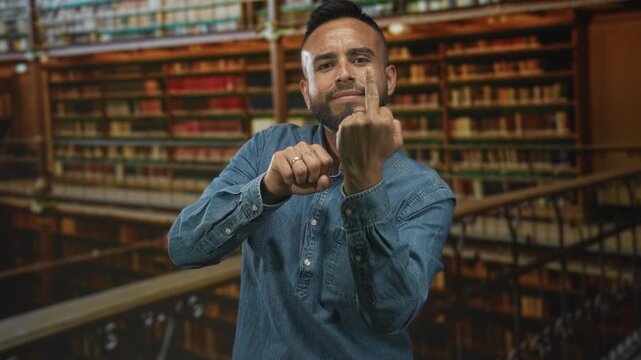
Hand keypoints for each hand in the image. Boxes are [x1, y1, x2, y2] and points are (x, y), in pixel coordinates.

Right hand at [261, 142, 333, 203]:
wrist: (282, 184)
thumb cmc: (302, 181)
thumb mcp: (316, 185)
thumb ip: (324, 184)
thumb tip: (325, 179)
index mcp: (316, 149)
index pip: (327, 161)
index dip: (323, 174)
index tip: (316, 177)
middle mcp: (304, 146)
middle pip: (315, 165)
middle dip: (311, 179)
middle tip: (306, 179)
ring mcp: (290, 149)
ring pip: (301, 170)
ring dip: (299, 180)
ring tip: (297, 178)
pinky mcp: (278, 156)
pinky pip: (288, 174)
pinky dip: (289, 181)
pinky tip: (288, 178)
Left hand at [337, 69, 402, 194]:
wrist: (361, 169)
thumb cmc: (380, 156)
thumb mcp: (396, 143)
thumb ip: (396, 127)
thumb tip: (390, 116)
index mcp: (385, 121)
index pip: (384, 108)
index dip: (383, 117)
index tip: (378, 103)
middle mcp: (371, 118)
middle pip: (371, 104)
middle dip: (370, 107)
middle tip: (368, 76)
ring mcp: (356, 121)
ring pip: (358, 112)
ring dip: (359, 120)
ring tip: (359, 138)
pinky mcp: (345, 125)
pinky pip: (348, 119)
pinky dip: (349, 126)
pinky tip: (351, 138)